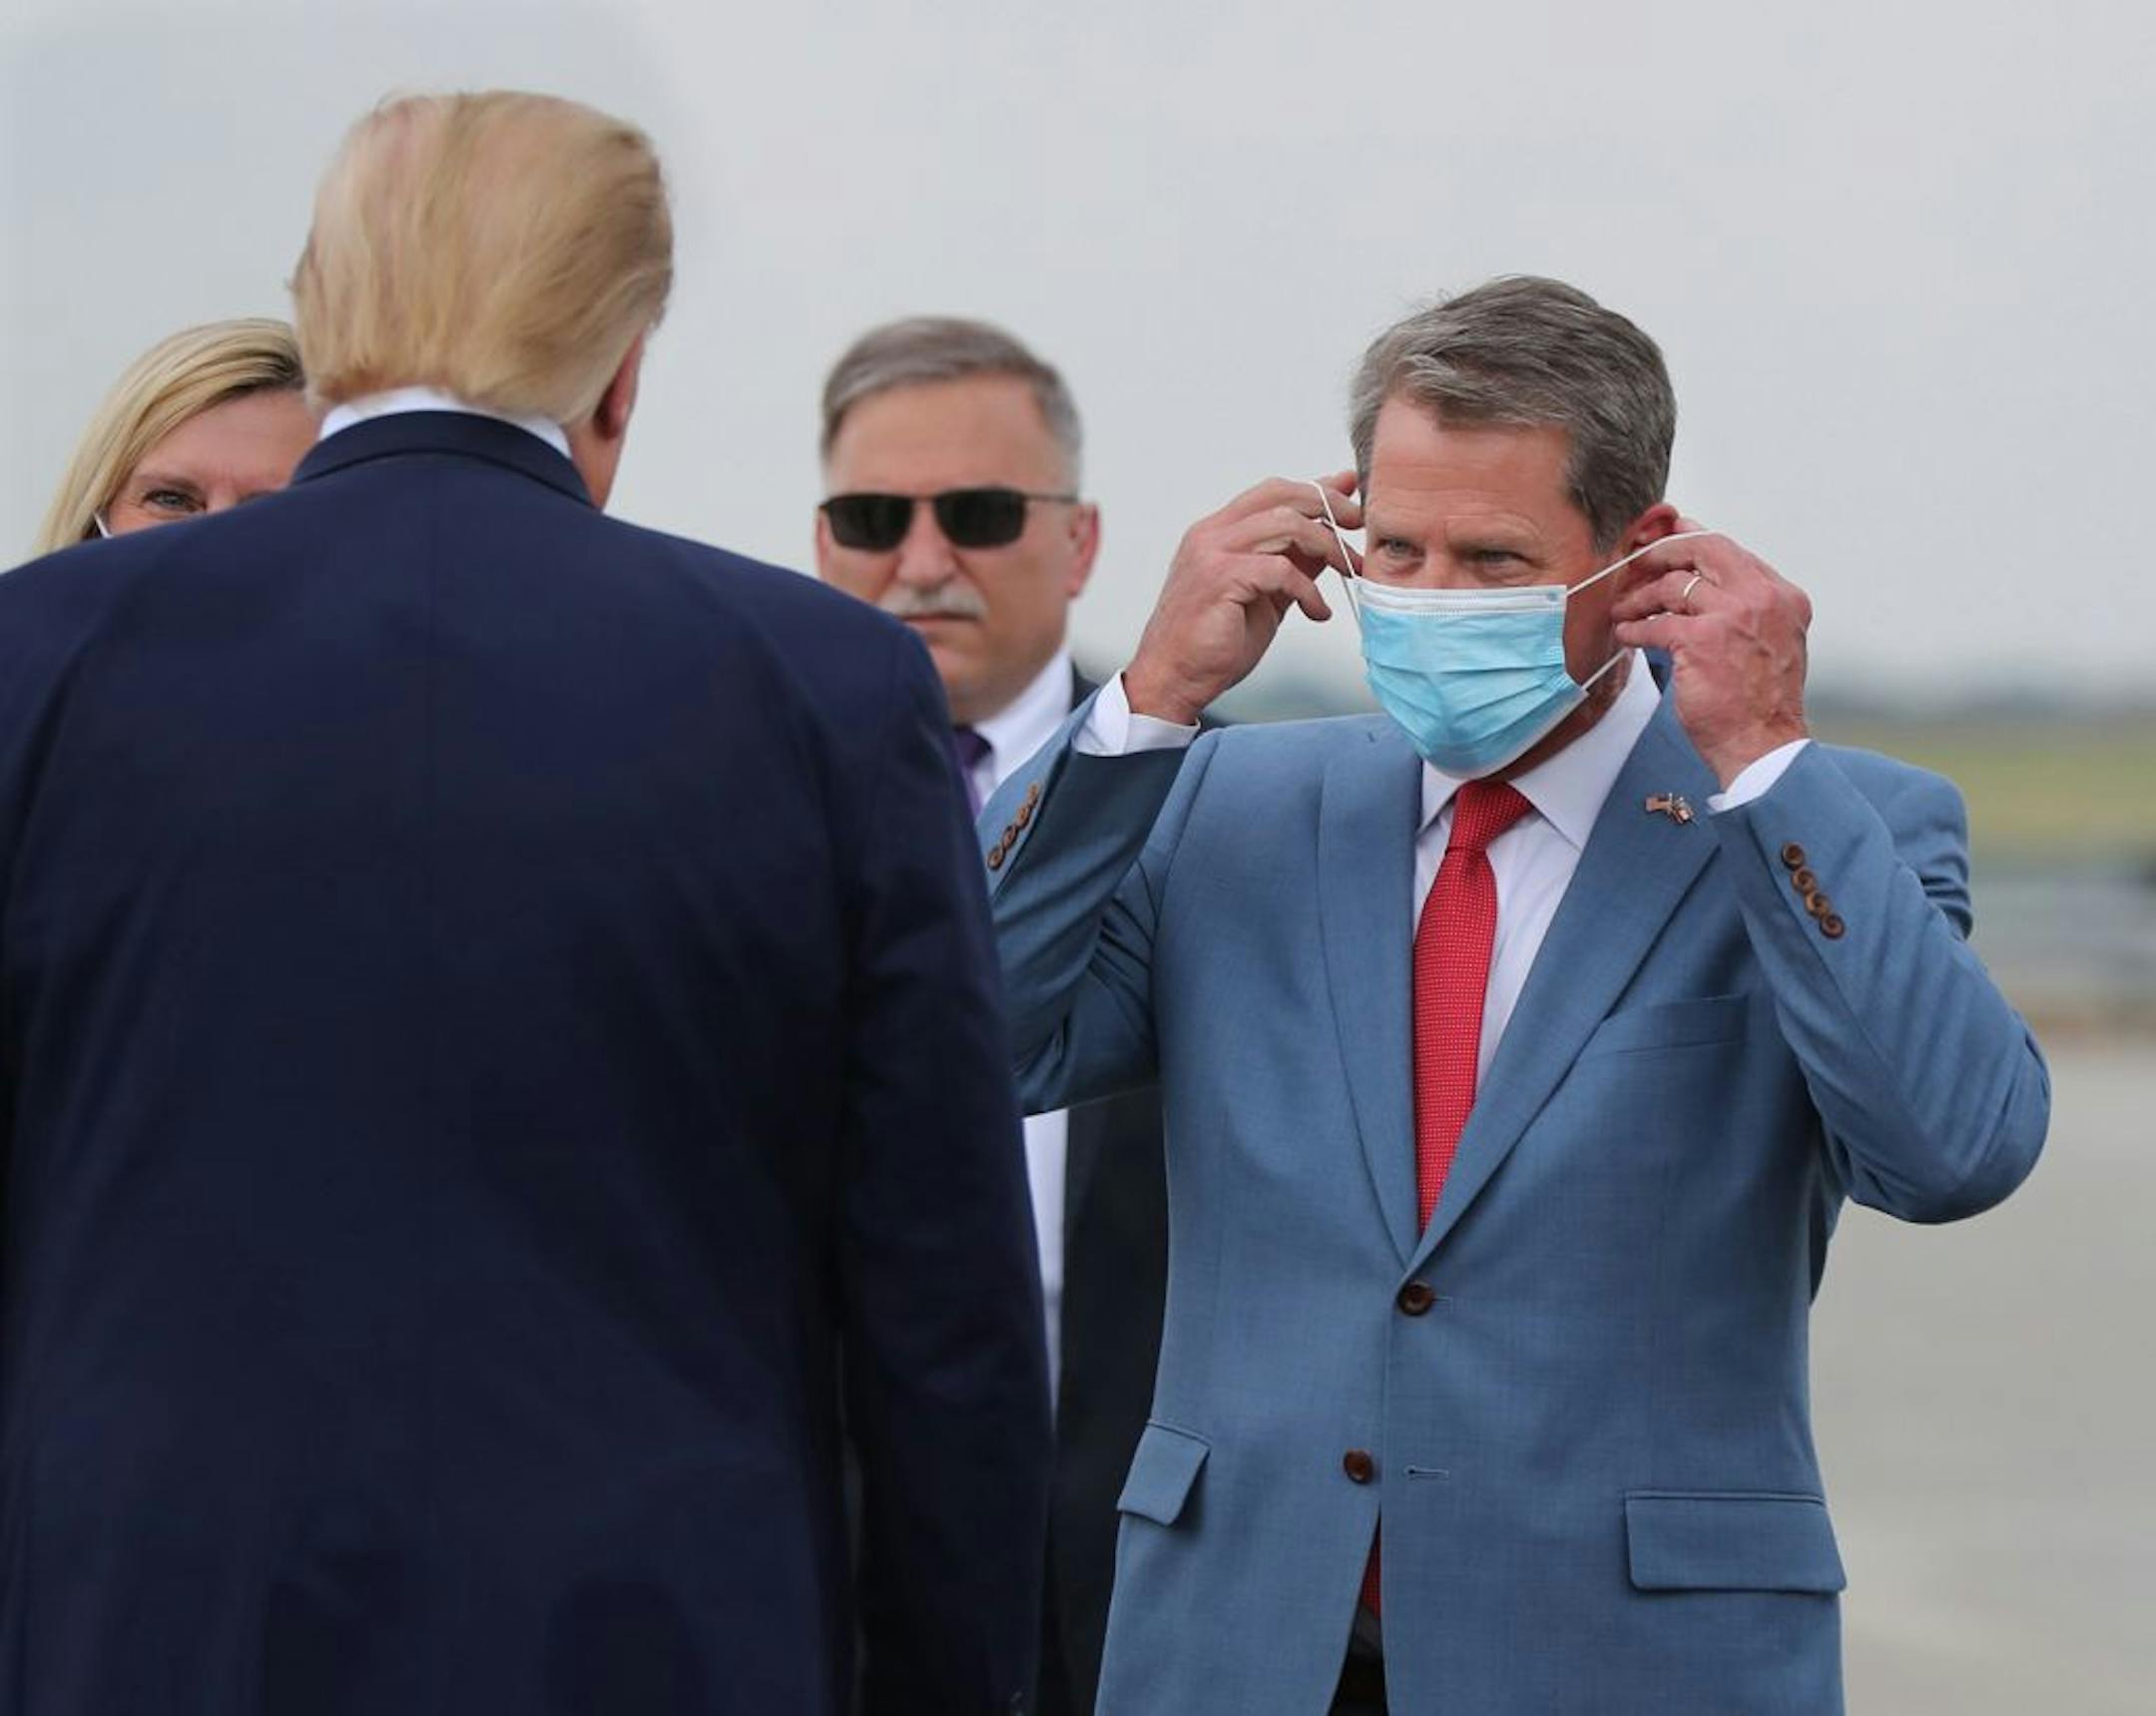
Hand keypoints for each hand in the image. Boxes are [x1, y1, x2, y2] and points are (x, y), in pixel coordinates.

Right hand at [1122, 473, 1361, 724]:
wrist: (1174, 678)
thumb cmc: (1213, 642)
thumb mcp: (1267, 593)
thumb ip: (1294, 560)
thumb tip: (1329, 534)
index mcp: (1218, 532)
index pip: (1273, 493)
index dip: (1317, 491)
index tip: (1352, 503)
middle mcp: (1211, 534)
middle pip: (1282, 495)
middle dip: (1330, 506)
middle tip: (1357, 528)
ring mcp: (1212, 553)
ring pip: (1286, 524)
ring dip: (1327, 546)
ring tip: (1348, 572)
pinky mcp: (1220, 579)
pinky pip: (1281, 570)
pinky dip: (1308, 591)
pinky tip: (1317, 612)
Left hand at [1608, 518, 1810, 787]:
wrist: (1764, 743)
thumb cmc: (1762, 702)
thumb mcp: (1771, 640)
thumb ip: (1746, 607)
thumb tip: (1704, 583)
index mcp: (1782, 596)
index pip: (1732, 550)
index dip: (1693, 539)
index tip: (1668, 538)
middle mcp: (1762, 598)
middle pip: (1703, 550)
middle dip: (1663, 553)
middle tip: (1637, 563)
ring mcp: (1732, 616)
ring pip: (1674, 585)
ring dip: (1641, 597)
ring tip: (1625, 609)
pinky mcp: (1701, 640)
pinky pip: (1656, 623)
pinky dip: (1635, 628)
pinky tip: (1627, 634)